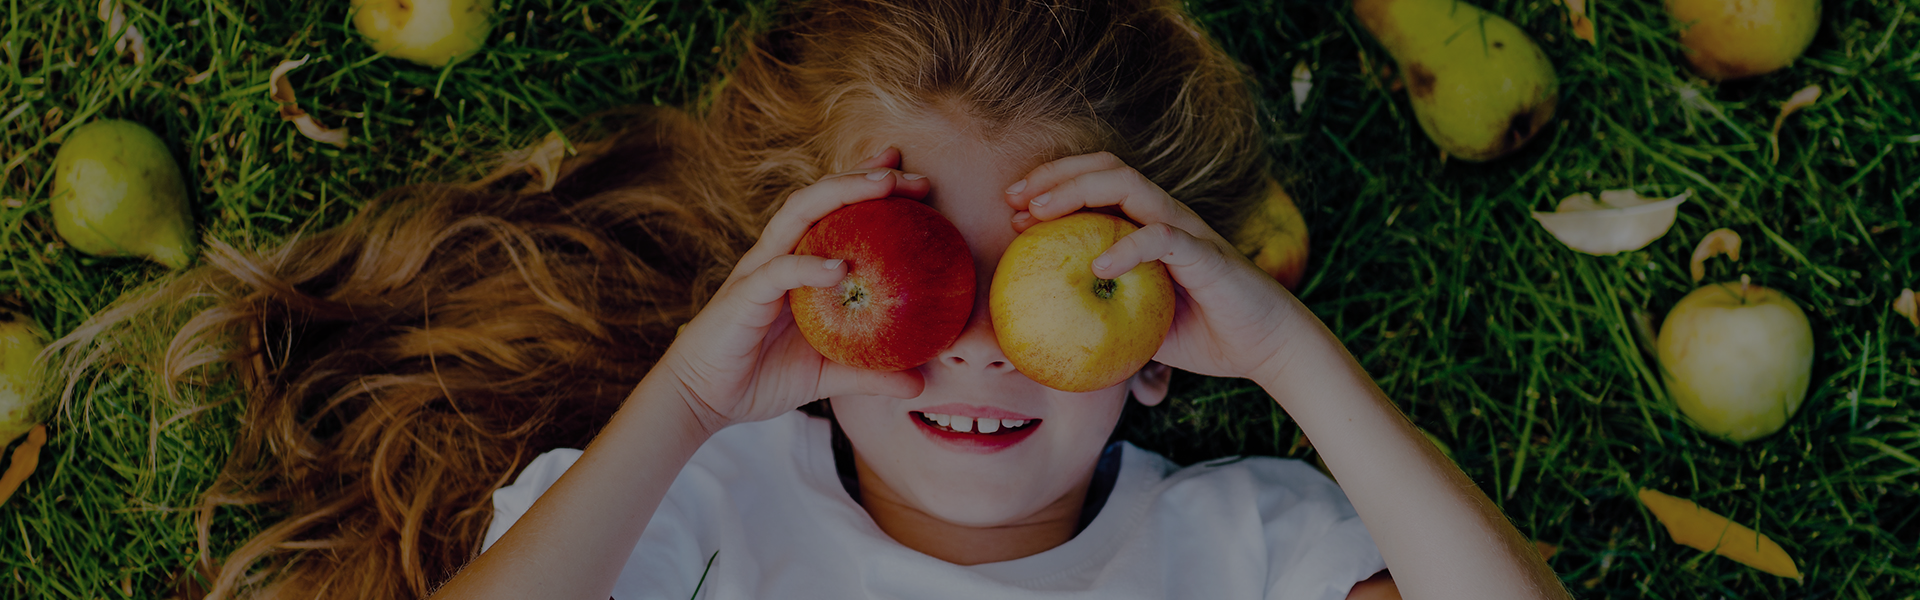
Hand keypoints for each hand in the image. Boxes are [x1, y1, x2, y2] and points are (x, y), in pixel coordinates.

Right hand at [656, 148, 930, 433]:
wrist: (704, 401)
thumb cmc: (762, 378)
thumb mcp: (827, 376)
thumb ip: (871, 374)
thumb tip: (921, 385)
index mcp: (798, 264)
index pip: (835, 212)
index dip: (869, 187)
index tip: (915, 179)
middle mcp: (778, 255)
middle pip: (820, 199)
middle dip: (863, 178)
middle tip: (907, 173)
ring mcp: (758, 270)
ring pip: (797, 216)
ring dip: (840, 194)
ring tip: (882, 188)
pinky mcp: (743, 296)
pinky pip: (777, 272)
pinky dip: (807, 265)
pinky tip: (840, 267)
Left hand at [1004, 152, 1299, 381]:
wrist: (1266, 347)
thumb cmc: (1204, 334)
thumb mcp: (1138, 323)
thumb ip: (1102, 311)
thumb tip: (1045, 327)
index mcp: (1149, 224)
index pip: (1097, 182)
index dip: (1052, 184)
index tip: (1012, 209)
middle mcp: (1166, 215)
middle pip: (1106, 168)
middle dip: (1055, 176)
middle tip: (1013, 200)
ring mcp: (1187, 230)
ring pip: (1131, 186)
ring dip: (1079, 192)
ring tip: (1040, 215)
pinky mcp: (1207, 255)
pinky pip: (1162, 239)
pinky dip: (1128, 246)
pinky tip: (1098, 265)